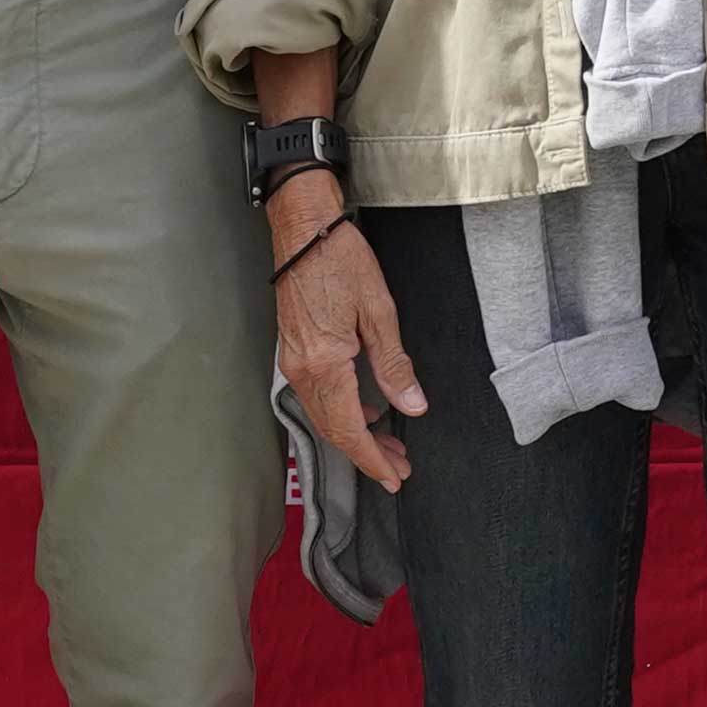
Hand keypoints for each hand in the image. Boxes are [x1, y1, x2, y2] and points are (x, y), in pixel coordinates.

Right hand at [271, 177, 425, 489]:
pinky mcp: (294, 350)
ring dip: (356, 434)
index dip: (371, 458)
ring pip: (324, 414)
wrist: (302, 229)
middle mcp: (302, 369)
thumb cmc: (341, 260)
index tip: (393, 477)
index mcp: (324, 363)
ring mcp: (293, 361)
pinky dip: (342, 411)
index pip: (348, 428)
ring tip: (389, 445)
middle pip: (334, 428)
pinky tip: (366, 410)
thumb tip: (413, 405)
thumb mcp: (379, 311)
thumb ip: (394, 364)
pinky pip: (317, 395)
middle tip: (399, 468)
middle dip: (367, 453)